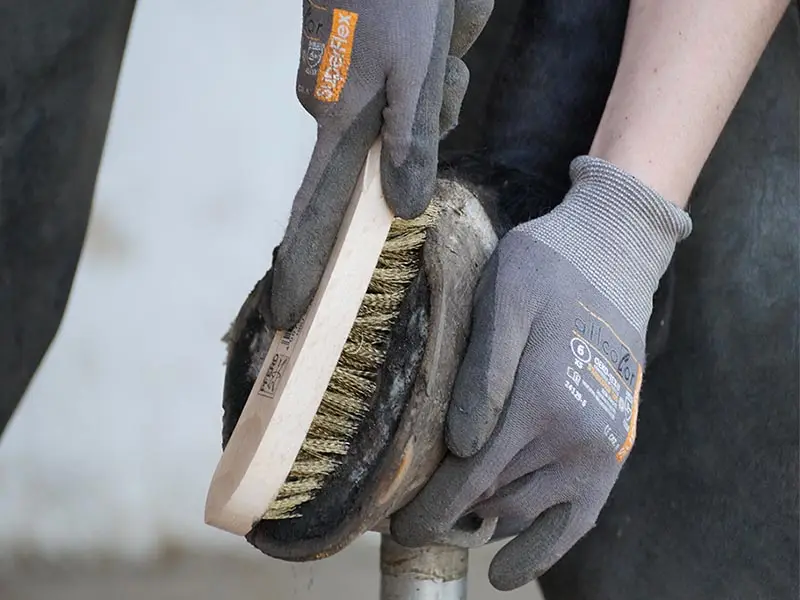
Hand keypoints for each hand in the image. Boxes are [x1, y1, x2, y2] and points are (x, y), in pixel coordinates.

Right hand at [268, 0, 493, 329]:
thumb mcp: (413, 71)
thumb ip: (410, 143)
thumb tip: (402, 210)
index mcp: (339, 120)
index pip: (316, 210)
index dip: (304, 263)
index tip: (287, 312)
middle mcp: (338, 113)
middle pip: (388, 163)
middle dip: (426, 130)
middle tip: (440, 69)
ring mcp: (352, 89)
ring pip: (412, 124)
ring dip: (440, 90)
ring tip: (439, 37)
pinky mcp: (369, 68)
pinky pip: (413, 94)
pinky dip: (435, 72)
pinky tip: (438, 32)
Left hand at [390, 156, 692, 590]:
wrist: (613, 259)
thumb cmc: (548, 271)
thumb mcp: (504, 296)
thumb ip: (483, 370)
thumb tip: (462, 446)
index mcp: (541, 400)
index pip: (470, 475)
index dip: (431, 508)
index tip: (397, 528)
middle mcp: (575, 436)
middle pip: (493, 497)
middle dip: (449, 513)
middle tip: (410, 521)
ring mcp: (599, 450)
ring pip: (526, 512)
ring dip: (487, 523)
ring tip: (451, 525)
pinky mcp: (612, 453)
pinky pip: (577, 521)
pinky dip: (542, 551)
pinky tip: (506, 572)